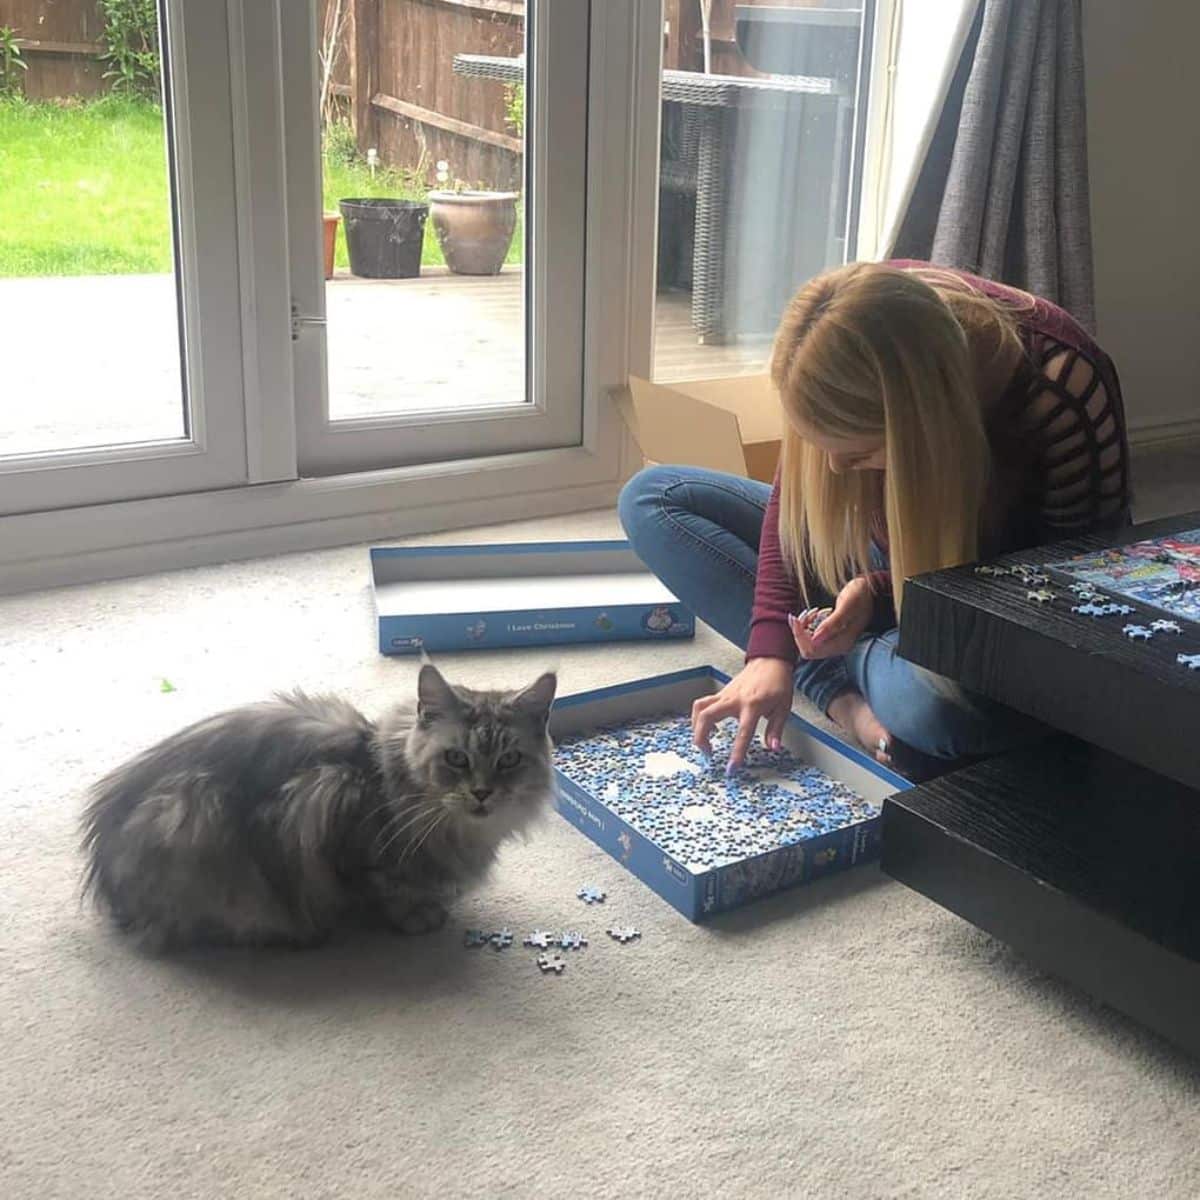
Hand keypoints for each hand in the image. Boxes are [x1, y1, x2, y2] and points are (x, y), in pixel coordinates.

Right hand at [691, 657, 794, 772]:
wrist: (770, 662)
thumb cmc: (777, 683)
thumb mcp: (783, 708)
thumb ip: (775, 729)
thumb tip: (773, 748)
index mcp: (752, 706)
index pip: (742, 733)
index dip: (737, 753)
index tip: (731, 767)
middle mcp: (734, 700)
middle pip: (707, 717)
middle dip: (701, 737)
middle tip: (707, 752)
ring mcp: (725, 695)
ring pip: (699, 709)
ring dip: (696, 727)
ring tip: (703, 741)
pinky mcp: (721, 693)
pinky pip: (703, 704)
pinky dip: (699, 717)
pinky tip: (705, 726)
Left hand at [788, 577, 872, 659]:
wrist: (870, 591)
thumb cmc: (860, 594)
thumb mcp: (847, 605)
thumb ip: (832, 623)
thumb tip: (815, 639)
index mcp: (843, 642)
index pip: (811, 648)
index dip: (799, 634)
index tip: (795, 616)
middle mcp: (840, 647)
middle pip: (808, 649)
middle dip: (802, 632)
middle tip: (807, 612)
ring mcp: (837, 643)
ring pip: (809, 643)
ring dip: (805, 627)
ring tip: (814, 611)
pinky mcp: (834, 637)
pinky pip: (814, 638)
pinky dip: (810, 625)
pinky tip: (817, 613)